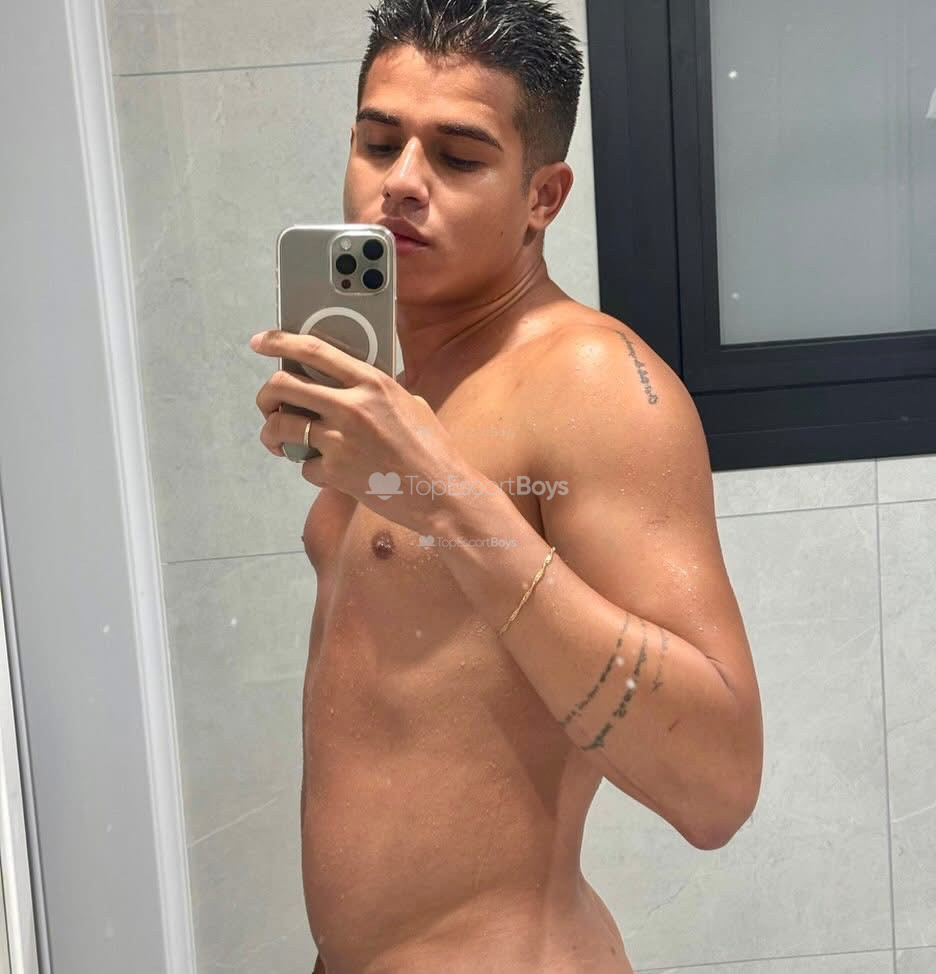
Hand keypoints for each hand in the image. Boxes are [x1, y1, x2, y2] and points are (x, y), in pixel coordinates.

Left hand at [249, 329, 476, 534]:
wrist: (441, 493)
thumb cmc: (432, 450)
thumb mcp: (410, 404)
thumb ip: (378, 392)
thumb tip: (349, 387)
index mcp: (372, 382)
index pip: (313, 350)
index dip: (279, 342)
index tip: (259, 343)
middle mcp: (352, 406)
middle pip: (282, 385)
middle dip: (265, 395)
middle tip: (267, 405)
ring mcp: (341, 440)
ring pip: (279, 425)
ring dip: (271, 434)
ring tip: (279, 442)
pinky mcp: (336, 472)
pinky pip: (304, 466)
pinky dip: (310, 470)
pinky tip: (326, 472)